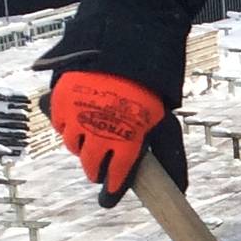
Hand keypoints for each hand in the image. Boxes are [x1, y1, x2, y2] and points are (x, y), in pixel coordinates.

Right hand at [45, 71, 184, 207]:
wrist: (123, 47)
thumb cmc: (148, 88)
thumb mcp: (164, 121)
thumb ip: (169, 155)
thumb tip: (180, 190)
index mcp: (127, 142)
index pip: (115, 176)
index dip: (112, 188)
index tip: (109, 193)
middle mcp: (99, 135)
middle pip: (90, 166)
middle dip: (95, 170)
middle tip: (97, 170)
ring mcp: (77, 118)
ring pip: (73, 146)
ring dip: (81, 147)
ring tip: (90, 141)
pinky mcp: (60, 102)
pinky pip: (59, 125)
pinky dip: (67, 126)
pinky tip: (77, 120)